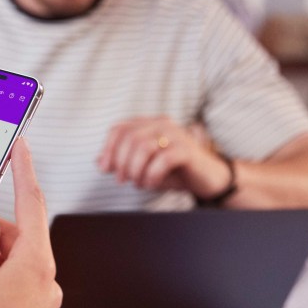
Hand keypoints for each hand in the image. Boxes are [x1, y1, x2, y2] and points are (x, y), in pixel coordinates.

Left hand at [96, 116, 231, 196]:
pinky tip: (151, 184)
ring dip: (135, 169)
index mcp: (149, 124)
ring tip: (138, 183)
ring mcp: (176, 134)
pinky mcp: (187, 150)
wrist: (208, 178)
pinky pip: (163, 159)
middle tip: (122, 180)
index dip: (108, 149)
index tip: (105, 169)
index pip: (119, 129)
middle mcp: (162, 124)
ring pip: (143, 147)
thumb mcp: (145, 166)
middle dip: (121, 162)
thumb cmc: (174, 171)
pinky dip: (152, 175)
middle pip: (129, 138)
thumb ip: (123, 161)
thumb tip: (99, 161)